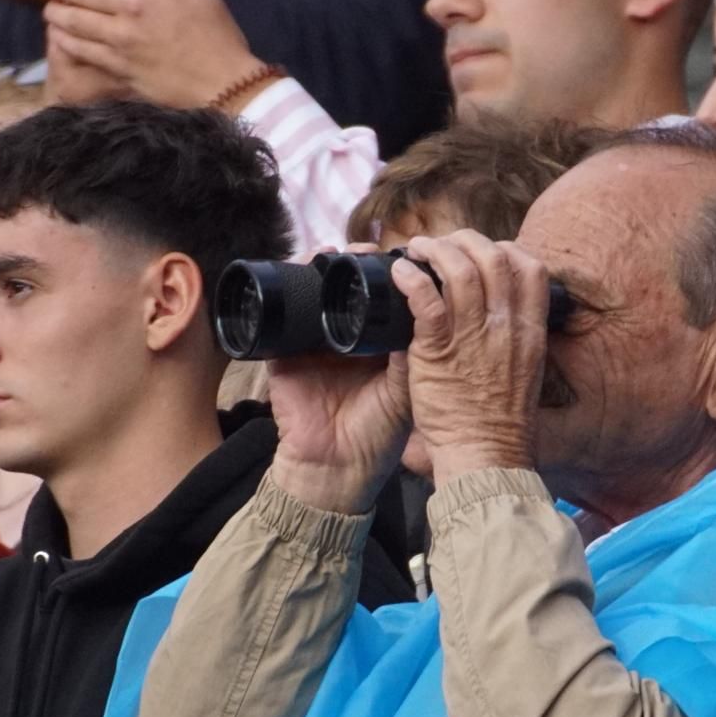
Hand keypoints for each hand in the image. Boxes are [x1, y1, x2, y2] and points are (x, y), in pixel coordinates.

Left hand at [38, 0, 265, 110]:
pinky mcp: (118, 65)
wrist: (222, 81)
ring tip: (50, 10)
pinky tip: (61, 37)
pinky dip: (65, 40)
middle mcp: (131, 6)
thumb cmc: (215, 33)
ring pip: (73, 19)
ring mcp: (121, 38)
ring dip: (55, 12)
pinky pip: (80, 49)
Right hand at [265, 246, 411, 514]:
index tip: (404, 253)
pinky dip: (292, 283)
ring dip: (327, 266)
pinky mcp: (285, 351)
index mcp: (379, 346)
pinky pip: (285, 310)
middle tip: (368, 248)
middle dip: (359, 262)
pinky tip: (304, 266)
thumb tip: (430, 305)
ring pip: (319, 292)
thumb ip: (417, 353)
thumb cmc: (378, 435)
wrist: (337, 468)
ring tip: (339, 252)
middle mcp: (348, 339)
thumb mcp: (407, 390)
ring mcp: (315, 342)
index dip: (394, 275)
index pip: (386, 299)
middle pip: (352, 288)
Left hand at [393, 232, 549, 485]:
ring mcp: (474, 337)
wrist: (485, 457)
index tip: (484, 251)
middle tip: (441, 245)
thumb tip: (501, 316)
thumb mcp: (524, 373)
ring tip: (415, 250)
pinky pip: (426, 299)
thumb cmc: (499, 423)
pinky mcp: (439, 351)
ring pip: (460, 269)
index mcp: (530, 332)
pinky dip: (411, 279)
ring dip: (434, 250)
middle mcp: (506, 328)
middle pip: (494, 258)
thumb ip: (514, 340)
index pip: (530, 268)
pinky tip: (400, 274)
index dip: (506, 249)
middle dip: (465, 241)